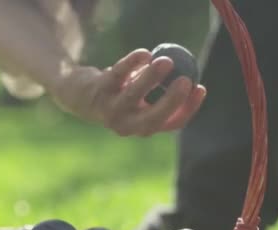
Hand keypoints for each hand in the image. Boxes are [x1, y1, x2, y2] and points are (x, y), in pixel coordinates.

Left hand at [51, 49, 206, 136]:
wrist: (77, 94)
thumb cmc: (117, 94)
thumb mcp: (140, 97)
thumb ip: (161, 88)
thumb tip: (188, 71)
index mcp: (142, 126)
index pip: (172, 123)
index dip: (189, 108)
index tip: (200, 87)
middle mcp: (126, 124)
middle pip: (153, 119)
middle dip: (172, 101)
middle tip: (186, 80)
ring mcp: (110, 109)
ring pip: (133, 95)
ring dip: (151, 77)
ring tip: (165, 60)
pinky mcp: (99, 90)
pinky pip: (118, 75)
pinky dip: (132, 63)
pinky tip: (144, 54)